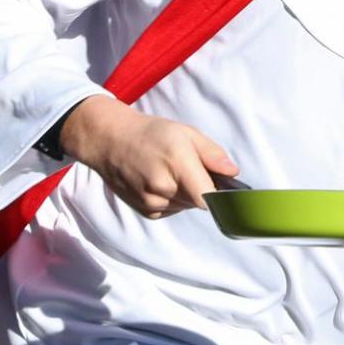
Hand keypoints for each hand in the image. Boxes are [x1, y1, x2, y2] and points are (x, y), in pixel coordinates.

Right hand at [58, 96, 238, 217]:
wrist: (110, 141)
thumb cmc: (150, 133)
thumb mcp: (186, 133)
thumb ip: (212, 153)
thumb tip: (233, 173)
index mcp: (177, 163)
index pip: (208, 197)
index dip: (219, 195)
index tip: (223, 188)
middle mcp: (163, 187)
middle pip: (199, 201)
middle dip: (202, 187)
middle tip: (191, 168)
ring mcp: (152, 202)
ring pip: (186, 206)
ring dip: (187, 194)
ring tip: (172, 172)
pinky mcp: (146, 211)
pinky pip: (172, 209)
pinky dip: (173, 199)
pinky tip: (161, 181)